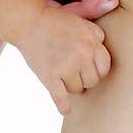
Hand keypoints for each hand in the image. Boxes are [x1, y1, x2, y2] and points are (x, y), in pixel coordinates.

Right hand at [16, 1, 111, 115]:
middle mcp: (83, 53)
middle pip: (92, 81)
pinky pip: (60, 97)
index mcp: (92, 40)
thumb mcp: (82, 23)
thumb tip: (104, 56)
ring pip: (77, 89)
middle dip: (83, 79)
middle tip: (72, 73)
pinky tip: (65, 110)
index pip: (104, 68)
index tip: (87, 70)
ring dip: (70, 86)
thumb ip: (97, 36)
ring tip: (62, 76)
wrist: (28, 21)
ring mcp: (66, 65)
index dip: (95, 71)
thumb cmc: (56, 23)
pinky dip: (63, 106)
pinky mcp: (50, 75)